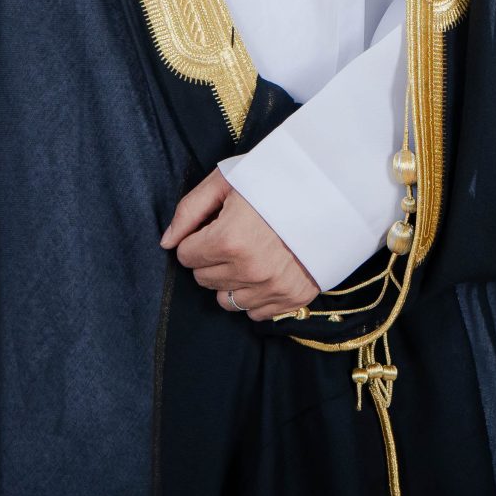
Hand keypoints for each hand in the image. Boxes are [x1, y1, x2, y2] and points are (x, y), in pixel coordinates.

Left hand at [161, 170, 317, 320]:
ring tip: (247, 255)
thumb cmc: (272, 181)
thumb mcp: (225, 183)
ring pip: (226, 300)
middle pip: (203, 279)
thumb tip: (166, 243)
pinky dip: (254, 295)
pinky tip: (264, 270)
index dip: (195, 239)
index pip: (185, 256)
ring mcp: (274, 287)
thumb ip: (189, 212)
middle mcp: (250, 270)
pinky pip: (255, 313)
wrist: (329, 193)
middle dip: (209, 259)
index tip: (212, 227)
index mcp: (230, 239)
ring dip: (230, 280)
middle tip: (231, 237)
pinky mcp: (294, 298)